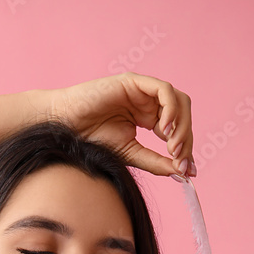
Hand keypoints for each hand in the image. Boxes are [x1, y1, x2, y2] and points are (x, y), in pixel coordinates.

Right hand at [47, 71, 194, 177]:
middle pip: (182, 115)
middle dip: (185, 139)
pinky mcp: (135, 81)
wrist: (65, 126)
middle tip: (180, 161)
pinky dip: (171, 109)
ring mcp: (143, 91)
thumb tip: (182, 172)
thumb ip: (155, 161)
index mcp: (148, 119)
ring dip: (182, 125)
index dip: (185, 149)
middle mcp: (149, 103)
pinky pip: (164, 90)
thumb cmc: (91, 139)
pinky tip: (164, 130)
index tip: (188, 171)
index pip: (177, 130)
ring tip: (173, 147)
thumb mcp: (130, 155)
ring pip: (178, 101)